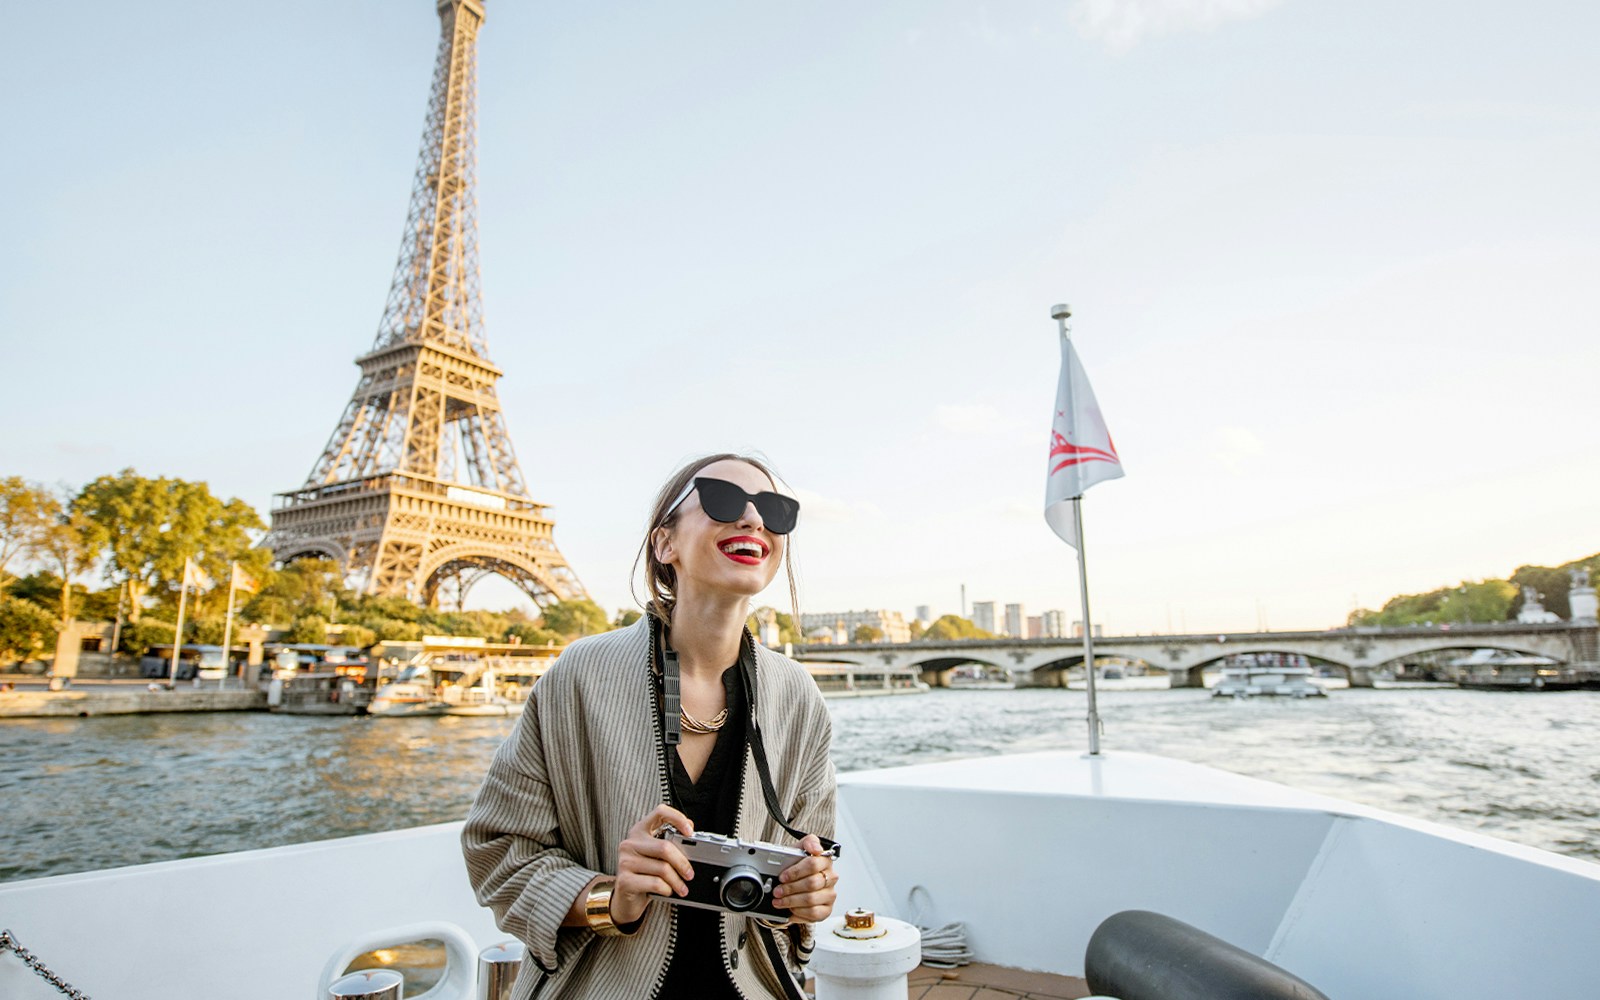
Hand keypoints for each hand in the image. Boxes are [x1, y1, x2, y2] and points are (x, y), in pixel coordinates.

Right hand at [612, 804, 694, 924]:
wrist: (626, 901)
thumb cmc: (645, 876)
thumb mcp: (656, 857)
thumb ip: (669, 843)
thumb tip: (690, 833)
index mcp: (639, 831)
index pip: (660, 812)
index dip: (678, 818)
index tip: (690, 832)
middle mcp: (630, 843)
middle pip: (665, 847)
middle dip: (682, 863)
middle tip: (690, 874)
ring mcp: (625, 861)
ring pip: (662, 868)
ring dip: (677, 881)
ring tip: (682, 888)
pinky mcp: (625, 880)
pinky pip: (655, 883)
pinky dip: (667, 889)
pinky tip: (668, 891)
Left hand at [771, 833, 837, 923]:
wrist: (794, 883)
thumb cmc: (796, 866)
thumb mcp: (798, 850)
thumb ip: (808, 842)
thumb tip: (816, 848)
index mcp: (825, 860)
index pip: (813, 863)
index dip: (795, 871)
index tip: (782, 876)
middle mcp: (830, 877)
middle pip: (811, 883)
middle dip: (790, 888)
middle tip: (777, 891)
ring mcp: (830, 894)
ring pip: (811, 899)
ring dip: (791, 901)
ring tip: (779, 901)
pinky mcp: (826, 909)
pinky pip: (813, 913)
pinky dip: (799, 912)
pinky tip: (790, 909)